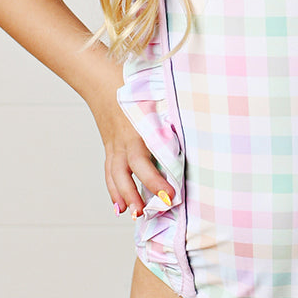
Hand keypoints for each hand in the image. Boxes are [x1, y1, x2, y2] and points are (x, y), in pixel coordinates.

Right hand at [89, 81, 174, 217]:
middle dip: (135, 194)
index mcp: (137, 130)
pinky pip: (110, 171)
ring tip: (133, 215)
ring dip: (123, 196)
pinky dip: (114, 189)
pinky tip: (119, 206)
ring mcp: (113, 146)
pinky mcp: (109, 147)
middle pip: (126, 172)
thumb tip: (196, 129)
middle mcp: (123, 141)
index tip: (170, 195)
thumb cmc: (134, 87)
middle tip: (146, 213)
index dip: (156, 180)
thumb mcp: (155, 97)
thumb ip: (170, 115)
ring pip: (115, 175)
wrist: (101, 82)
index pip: (144, 162)